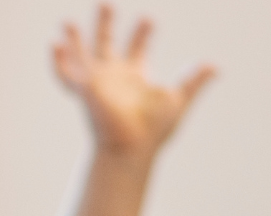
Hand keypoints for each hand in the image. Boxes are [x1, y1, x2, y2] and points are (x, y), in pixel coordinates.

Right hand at [52, 7, 213, 157]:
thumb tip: (215, 66)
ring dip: (74, 40)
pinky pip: (66, 74)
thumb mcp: (178, 99)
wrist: (133, 146)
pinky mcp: (85, 89)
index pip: (138, 49)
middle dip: (106, 25)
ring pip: (82, 56)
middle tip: (105, 3)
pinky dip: (59, 61)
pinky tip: (54, 44)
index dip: (142, 33)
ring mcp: (97, 82)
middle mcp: (114, 77)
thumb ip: (193, 80)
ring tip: (65, 22)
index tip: (148, 19)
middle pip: (107, 45)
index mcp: (135, 77)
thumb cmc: (154, 130)